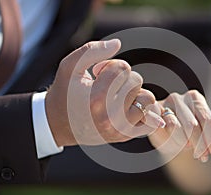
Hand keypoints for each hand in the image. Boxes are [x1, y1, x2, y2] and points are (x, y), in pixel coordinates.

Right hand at [46, 39, 164, 146]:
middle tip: (106, 85)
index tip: (97, 73)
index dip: (110, 65)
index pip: (122, 68)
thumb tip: (118, 43)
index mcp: (96, 99)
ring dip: (135, 93)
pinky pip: (150, 119)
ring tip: (117, 96)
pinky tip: (129, 107)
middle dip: (122, 78)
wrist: (59, 124)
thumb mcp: (70, 67)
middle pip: (136, 81)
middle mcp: (111, 117)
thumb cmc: (65, 93)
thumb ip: (92, 50)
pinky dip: (144, 110)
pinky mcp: (127, 135)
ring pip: (147, 99)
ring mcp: (121, 129)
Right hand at [149, 90, 210, 161]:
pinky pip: (159, 129)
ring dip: (182, 143)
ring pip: (175, 127)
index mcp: (195, 98)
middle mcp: (179, 98)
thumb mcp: (206, 130)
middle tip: (203, 157)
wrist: (163, 130)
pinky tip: (173, 145)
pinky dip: (168, 140)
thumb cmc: (187, 129)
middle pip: (193, 125)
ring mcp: (163, 105)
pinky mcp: (150, 115)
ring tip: (186, 148)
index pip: (207, 120)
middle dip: (200, 145)